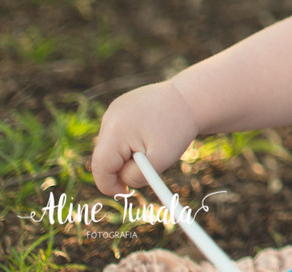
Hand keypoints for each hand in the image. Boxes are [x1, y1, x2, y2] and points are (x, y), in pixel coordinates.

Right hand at [91, 80, 198, 195]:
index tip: (123, 192)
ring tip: (153, 143)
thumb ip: (137, 177)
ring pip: (111, 145)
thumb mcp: (161, 160)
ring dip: (127, 153)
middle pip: (104, 156)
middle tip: (146, 169)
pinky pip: (118, 133)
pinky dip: (130, 140)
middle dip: (121, 168)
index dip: (108, 185)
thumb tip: (122, 182)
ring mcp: (114, 109)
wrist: (191, 98)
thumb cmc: (178, 129)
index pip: (100, 167)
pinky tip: (150, 131)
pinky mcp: (121, 105)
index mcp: (115, 130)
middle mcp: (110, 117)